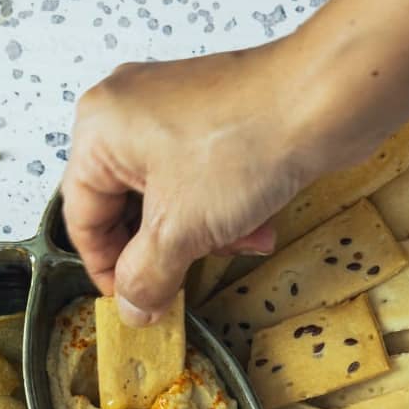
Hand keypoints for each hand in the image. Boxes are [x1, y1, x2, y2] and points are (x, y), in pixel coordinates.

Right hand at [61, 43, 309, 325]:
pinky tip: (256, 225)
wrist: (326, 99)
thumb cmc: (245, 143)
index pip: (81, 217)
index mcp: (99, 129)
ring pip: (167, 200)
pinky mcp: (212, 118)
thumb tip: (132, 308)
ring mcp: (171, 111)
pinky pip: (199, 180)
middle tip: (183, 281)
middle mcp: (127, 112)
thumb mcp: (180, 230)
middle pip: (125, 209)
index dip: (105, 268)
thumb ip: (147, 278)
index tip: (131, 302)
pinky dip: (221, 209)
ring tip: (235, 243)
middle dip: (163, 250)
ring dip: (200, 235)